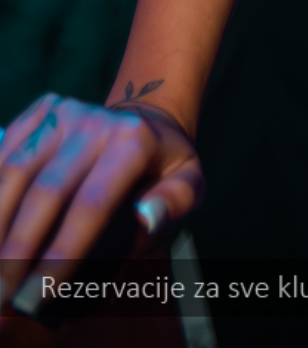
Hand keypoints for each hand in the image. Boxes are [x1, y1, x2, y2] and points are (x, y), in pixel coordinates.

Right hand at [0, 95, 201, 298]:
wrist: (143, 116)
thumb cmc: (163, 164)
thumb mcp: (189, 180)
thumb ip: (175, 201)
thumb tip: (146, 218)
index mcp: (133, 140)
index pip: (91, 205)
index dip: (62, 254)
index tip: (37, 297)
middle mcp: (94, 120)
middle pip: (46, 192)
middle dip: (18, 251)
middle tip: (3, 296)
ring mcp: (63, 112)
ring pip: (15, 173)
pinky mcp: (40, 110)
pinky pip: (4, 154)